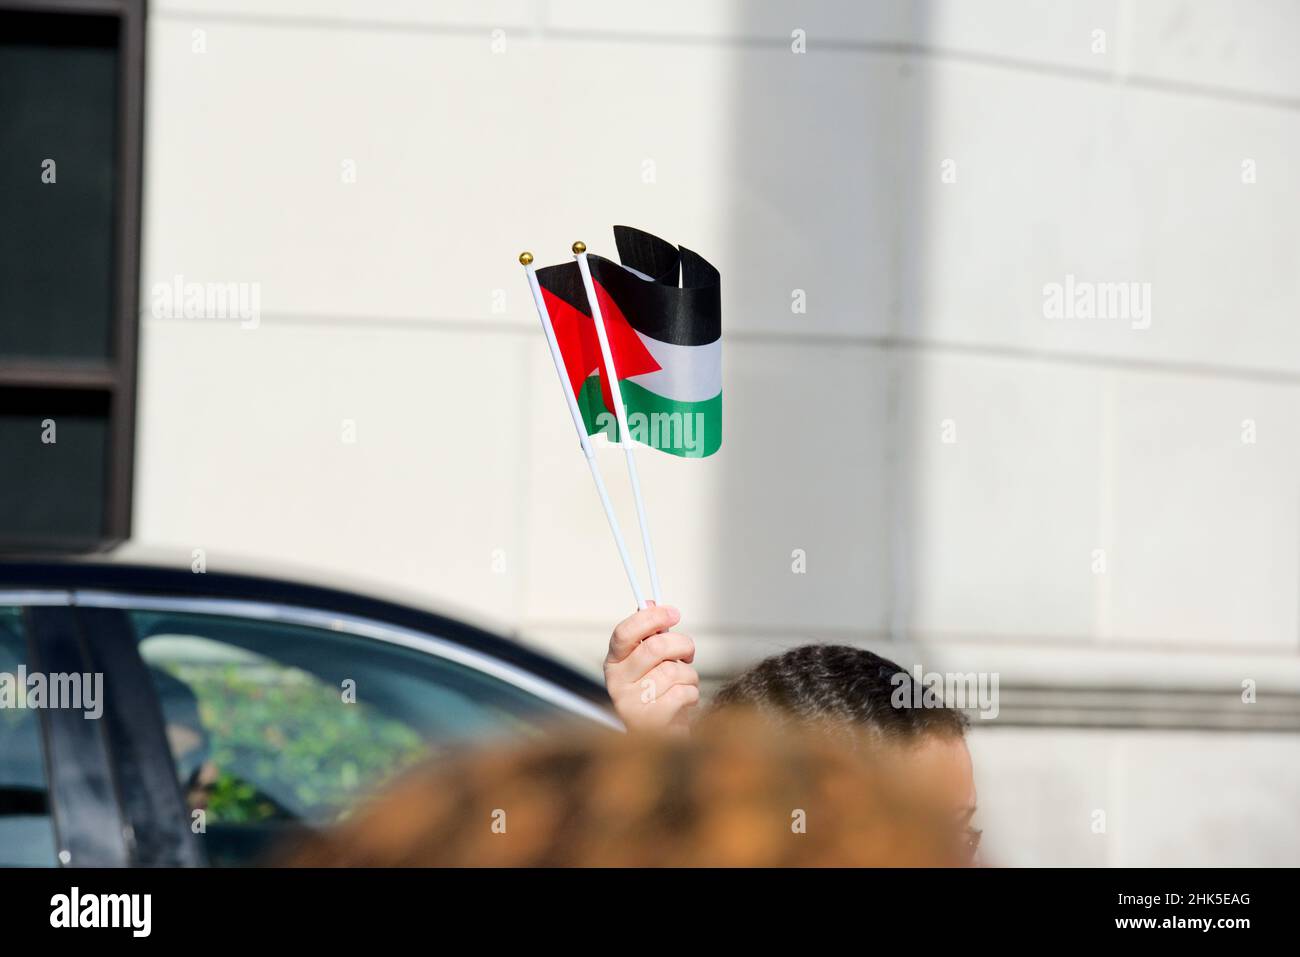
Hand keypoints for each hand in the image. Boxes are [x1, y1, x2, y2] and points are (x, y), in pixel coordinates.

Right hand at [603, 604, 698, 734]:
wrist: (659, 740)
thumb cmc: (656, 694)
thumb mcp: (648, 663)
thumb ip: (649, 634)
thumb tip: (649, 601)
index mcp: (614, 662)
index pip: (625, 632)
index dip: (651, 617)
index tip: (673, 613)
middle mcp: (616, 682)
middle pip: (655, 647)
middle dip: (682, 645)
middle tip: (689, 653)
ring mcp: (630, 703)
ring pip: (674, 671)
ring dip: (689, 676)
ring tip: (684, 685)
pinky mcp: (649, 721)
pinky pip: (682, 693)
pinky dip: (691, 695)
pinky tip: (684, 703)